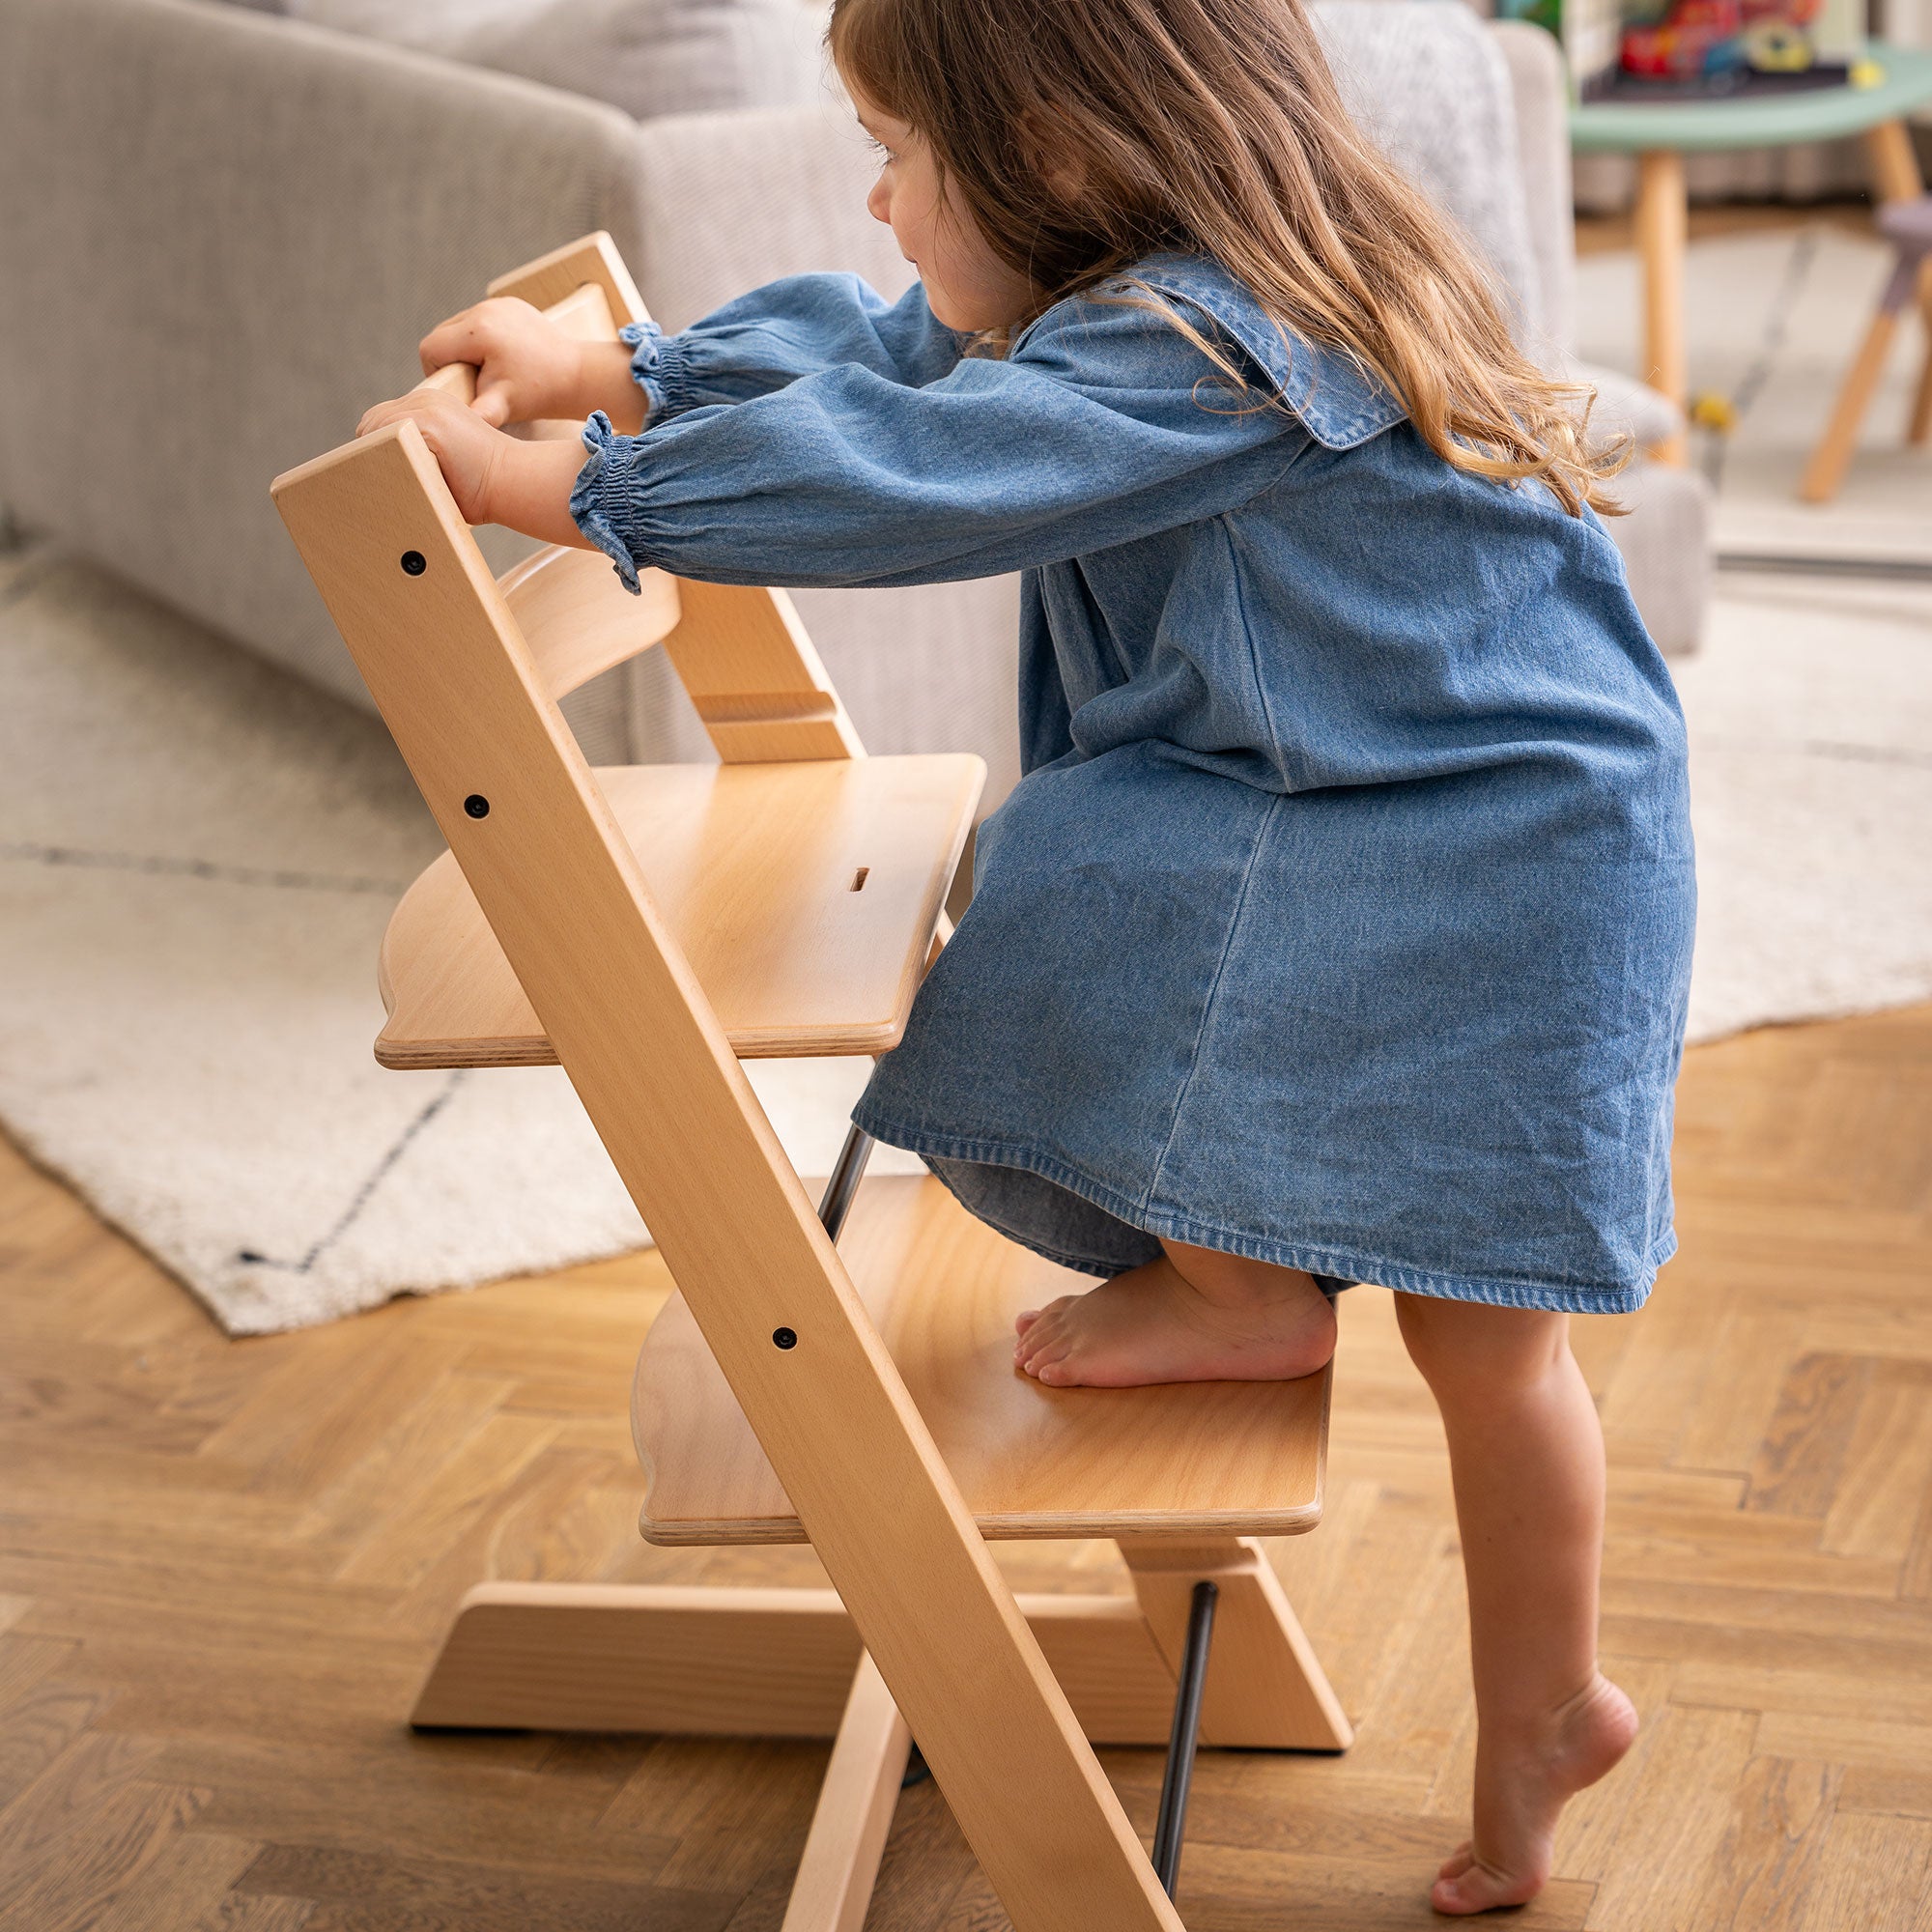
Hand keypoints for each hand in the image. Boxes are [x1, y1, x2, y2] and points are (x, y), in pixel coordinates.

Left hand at [356, 389, 593, 548]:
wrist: (517, 482)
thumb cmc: (488, 486)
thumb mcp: (450, 459)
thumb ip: (423, 454)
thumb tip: (388, 475)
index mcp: (433, 405)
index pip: (384, 419)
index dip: (376, 444)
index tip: (382, 470)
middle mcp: (426, 399)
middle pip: (372, 421)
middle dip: (369, 450)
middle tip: (374, 479)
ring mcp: (425, 408)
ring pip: (373, 428)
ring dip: (372, 456)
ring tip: (381, 483)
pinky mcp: (425, 423)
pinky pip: (383, 437)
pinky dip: (381, 458)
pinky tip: (391, 478)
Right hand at [418, 297, 593, 428]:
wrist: (578, 375)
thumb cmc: (539, 394)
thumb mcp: (504, 407)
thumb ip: (477, 414)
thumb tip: (458, 433)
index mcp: (477, 331)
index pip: (430, 348)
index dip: (437, 372)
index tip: (459, 388)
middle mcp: (484, 309)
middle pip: (442, 334)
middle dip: (451, 360)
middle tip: (475, 382)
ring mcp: (498, 303)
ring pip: (459, 326)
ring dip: (465, 349)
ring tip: (489, 371)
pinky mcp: (509, 304)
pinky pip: (480, 320)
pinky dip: (483, 339)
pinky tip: (502, 357)